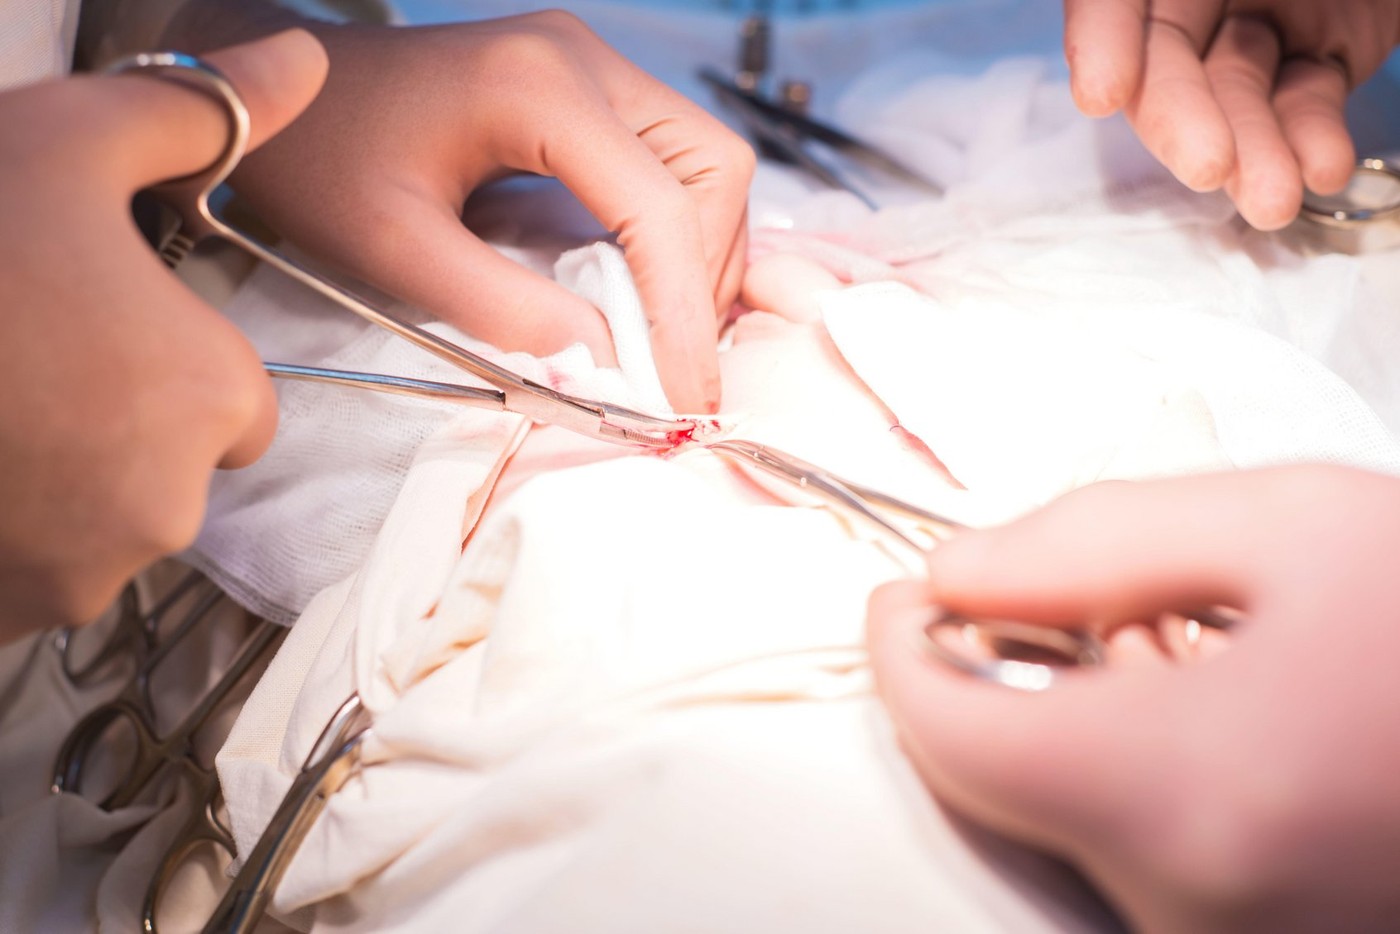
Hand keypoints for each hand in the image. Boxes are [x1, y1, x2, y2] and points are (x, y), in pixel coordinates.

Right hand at [0, 30, 326, 635]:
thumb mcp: (66, 142)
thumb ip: (200, 113)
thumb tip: (305, 62)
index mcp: (216, 398)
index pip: (239, 407)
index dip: (169, 364)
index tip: (92, 328)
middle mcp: (174, 506)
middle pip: (169, 468)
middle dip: (114, 426)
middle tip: (18, 362)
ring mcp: (85, 576)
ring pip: (100, 523)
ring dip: (55, 482)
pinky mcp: (9, 617)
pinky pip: (36, 574)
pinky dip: (7, 534)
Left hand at [165, 5, 754, 413]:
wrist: (274, 93)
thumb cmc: (317, 158)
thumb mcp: (395, 248)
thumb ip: (502, 310)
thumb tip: (601, 365)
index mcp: (538, 86)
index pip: (658, 205)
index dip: (683, 312)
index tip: (685, 399)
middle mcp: (583, 58)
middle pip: (713, 166)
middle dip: (707, 272)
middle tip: (676, 359)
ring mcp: (589, 63)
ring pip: (705, 159)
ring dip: (699, 252)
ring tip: (662, 331)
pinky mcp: (585, 85)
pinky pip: (670, 156)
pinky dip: (675, 228)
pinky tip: (641, 284)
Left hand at [866, 466, 1399, 931]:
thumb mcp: (1286, 527)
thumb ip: (1088, 543)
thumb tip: (956, 574)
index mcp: (1177, 792)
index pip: (943, 733)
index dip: (901, 652)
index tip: (904, 594)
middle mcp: (1186, 905)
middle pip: (998, 778)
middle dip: (1008, 674)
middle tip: (1099, 598)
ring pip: (1066, 815)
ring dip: (1087, 721)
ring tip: (1207, 650)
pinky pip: (1137, 851)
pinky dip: (1143, 773)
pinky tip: (1237, 711)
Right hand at [1064, 0, 1399, 229]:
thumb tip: (1134, 12)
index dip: (1102, 37)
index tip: (1106, 93)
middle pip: (1168, 48)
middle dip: (1181, 115)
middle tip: (1207, 165)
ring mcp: (1267, 5)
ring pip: (1234, 88)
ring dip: (1249, 150)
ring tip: (1273, 198)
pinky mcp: (1324, 42)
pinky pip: (1301, 97)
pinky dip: (1304, 137)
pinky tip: (1320, 165)